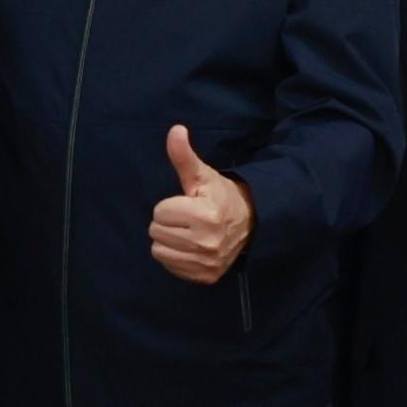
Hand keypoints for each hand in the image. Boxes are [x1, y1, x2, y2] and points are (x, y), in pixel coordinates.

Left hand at [147, 125, 254, 284]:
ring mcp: (207, 262)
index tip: (188, 204)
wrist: (250, 223)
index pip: (159, 212)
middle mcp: (207, 242)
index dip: (170, 205)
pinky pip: (170, 267)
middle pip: (156, 232)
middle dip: (167, 222)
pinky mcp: (205, 277)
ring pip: (159, 251)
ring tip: (188, 232)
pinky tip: (191, 248)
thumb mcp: (202, 175)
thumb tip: (175, 130)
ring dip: (168, 241)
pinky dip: (175, 257)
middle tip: (187, 218)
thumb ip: (184, 156)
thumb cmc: (220, 196)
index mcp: (205, 215)